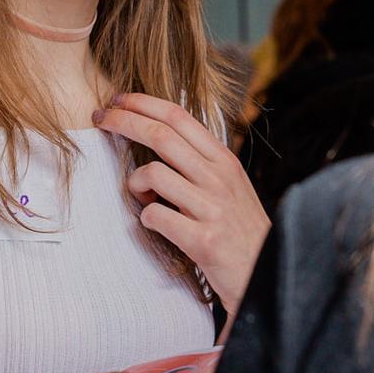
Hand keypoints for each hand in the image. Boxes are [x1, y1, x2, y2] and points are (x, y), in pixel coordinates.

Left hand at [94, 92, 270, 313]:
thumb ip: (201, 162)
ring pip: (153, 174)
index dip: (143, 103)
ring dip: (135, 183)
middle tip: (100, 119)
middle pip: (160, 135)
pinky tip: (156, 223)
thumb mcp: (230, 185)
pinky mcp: (203, 241)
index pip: (178, 117)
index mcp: (224, 160)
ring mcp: (212, 209)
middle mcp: (219, 178)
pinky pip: (155, 216)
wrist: (272, 271)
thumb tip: (160, 137)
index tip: (117, 100)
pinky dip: (147, 218)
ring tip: (144, 196)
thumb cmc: (242, 230)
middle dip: (123, 121)